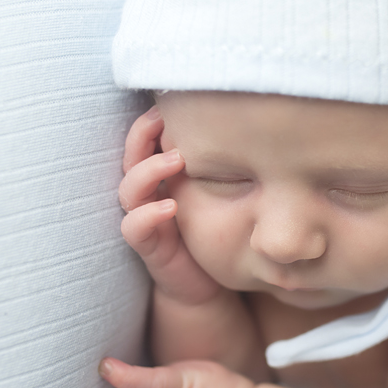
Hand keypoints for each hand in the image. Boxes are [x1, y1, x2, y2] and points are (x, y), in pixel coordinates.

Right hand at [119, 107, 218, 303]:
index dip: (151, 121)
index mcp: (162, 177)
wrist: (205, 284)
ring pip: (129, 189)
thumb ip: (227, 164)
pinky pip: (134, 227)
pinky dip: (148, 216)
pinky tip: (169, 207)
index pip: (146, 140)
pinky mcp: (148, 246)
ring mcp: (144, 218)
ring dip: (148, 170)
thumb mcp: (221, 190)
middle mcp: (148, 194)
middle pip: (130, 156)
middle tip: (163, 118)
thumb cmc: (213, 230)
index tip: (169, 102)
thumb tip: (258, 128)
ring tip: (176, 159)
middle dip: (142, 135)